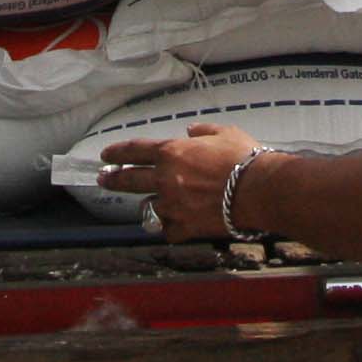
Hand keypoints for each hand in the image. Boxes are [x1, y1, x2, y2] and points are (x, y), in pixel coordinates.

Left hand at [96, 122, 259, 238]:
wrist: (258, 189)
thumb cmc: (243, 157)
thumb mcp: (223, 132)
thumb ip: (203, 131)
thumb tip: (191, 131)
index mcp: (171, 153)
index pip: (134, 151)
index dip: (117, 153)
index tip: (106, 156)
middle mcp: (165, 179)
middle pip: (128, 181)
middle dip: (112, 179)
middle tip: (104, 179)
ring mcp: (173, 205)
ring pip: (149, 208)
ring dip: (151, 204)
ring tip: (155, 204)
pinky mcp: (184, 226)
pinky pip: (169, 230)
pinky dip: (172, 227)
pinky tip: (177, 225)